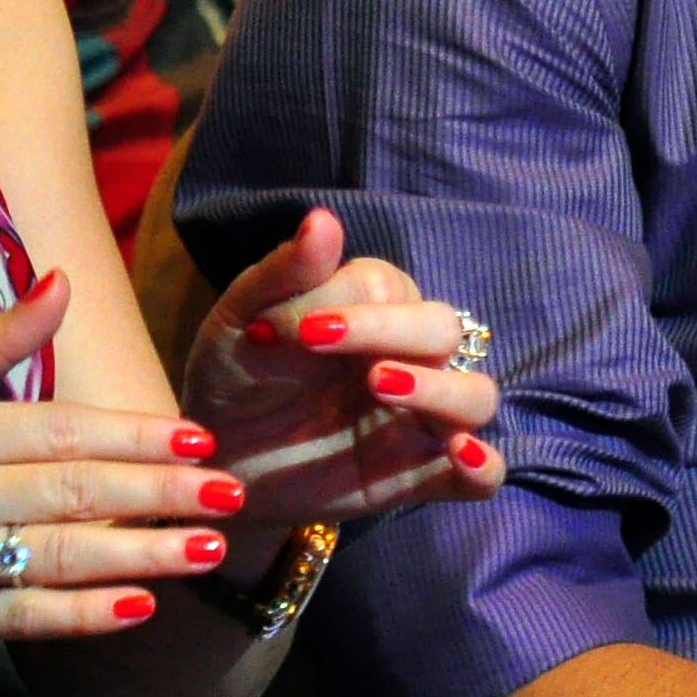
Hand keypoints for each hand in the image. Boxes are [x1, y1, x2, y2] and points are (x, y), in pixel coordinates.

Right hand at [0, 272, 239, 663]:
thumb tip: (61, 281)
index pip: (58, 429)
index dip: (134, 434)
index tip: (200, 439)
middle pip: (72, 490)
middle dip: (160, 492)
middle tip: (232, 493)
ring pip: (60, 558)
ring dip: (142, 554)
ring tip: (207, 549)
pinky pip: (25, 618)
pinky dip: (84, 615)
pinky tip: (141, 607)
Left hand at [179, 209, 508, 526]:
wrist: (214, 459)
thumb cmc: (235, 375)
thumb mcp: (240, 320)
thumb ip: (284, 274)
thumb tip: (322, 220)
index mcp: (371, 308)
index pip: (387, 288)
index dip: (345, 305)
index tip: (285, 329)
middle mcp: (408, 358)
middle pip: (442, 329)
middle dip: (392, 331)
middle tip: (322, 343)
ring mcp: (420, 419)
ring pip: (475, 395)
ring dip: (441, 390)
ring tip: (380, 387)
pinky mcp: (421, 477)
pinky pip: (483, 476)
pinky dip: (483, 466)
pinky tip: (458, 455)